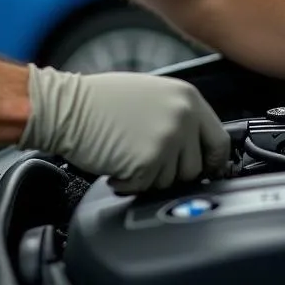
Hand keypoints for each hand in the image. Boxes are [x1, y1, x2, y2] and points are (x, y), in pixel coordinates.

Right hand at [18, 64, 231, 193]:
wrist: (65, 107)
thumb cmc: (100, 100)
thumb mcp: (152, 95)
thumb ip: (179, 117)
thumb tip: (197, 147)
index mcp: (187, 98)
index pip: (219, 141)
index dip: (210, 162)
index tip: (202, 170)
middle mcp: (182, 118)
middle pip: (194, 168)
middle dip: (171, 172)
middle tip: (146, 159)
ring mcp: (166, 141)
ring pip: (170, 182)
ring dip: (148, 177)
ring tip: (126, 153)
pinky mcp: (146, 163)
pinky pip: (146, 188)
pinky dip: (129, 184)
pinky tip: (115, 163)